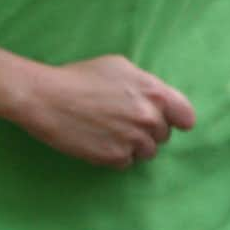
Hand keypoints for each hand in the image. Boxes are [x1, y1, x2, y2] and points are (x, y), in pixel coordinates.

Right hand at [12, 54, 197, 168]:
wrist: (43, 97)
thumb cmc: (77, 77)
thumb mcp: (117, 66)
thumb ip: (146, 84)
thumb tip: (159, 101)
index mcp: (154, 93)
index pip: (186, 117)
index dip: (175, 119)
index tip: (165, 121)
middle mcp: (149, 118)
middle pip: (163, 135)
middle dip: (146, 130)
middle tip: (119, 119)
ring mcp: (133, 140)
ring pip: (146, 152)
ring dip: (131, 145)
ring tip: (106, 130)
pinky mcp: (115, 157)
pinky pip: (126, 162)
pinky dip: (113, 154)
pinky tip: (96, 139)